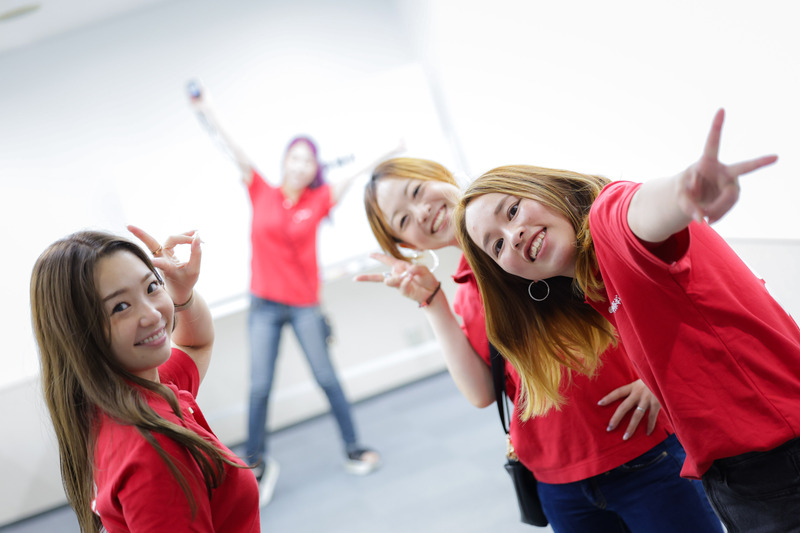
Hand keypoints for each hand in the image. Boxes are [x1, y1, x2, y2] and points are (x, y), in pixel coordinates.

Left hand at [127, 225, 201, 306]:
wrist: (179, 289)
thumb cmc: (186, 282)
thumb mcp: (194, 270)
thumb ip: (196, 254)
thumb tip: (197, 237)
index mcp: (167, 269)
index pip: (161, 264)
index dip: (157, 263)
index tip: (152, 262)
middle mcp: (161, 260)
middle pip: (153, 243)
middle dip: (141, 235)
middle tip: (129, 226)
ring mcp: (162, 255)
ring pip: (169, 239)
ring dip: (181, 235)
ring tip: (194, 232)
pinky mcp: (166, 252)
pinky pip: (173, 240)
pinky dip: (182, 236)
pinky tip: (192, 233)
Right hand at [354, 252, 439, 304]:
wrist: (432, 291)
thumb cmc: (426, 278)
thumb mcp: (422, 269)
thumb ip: (414, 269)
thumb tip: (407, 273)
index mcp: (400, 266)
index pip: (387, 260)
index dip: (378, 256)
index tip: (369, 254)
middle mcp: (397, 275)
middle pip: (379, 277)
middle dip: (367, 278)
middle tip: (356, 278)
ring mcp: (399, 284)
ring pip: (388, 281)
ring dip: (395, 279)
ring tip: (407, 277)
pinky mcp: (403, 291)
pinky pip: (401, 286)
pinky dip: (406, 282)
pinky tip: (410, 280)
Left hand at [597, 379, 660, 440]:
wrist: (666, 374)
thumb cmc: (654, 376)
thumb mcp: (643, 377)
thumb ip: (638, 385)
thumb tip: (632, 392)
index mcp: (634, 386)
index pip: (618, 392)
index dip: (608, 398)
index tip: (599, 403)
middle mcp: (638, 393)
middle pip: (623, 407)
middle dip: (616, 418)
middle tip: (609, 428)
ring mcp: (647, 399)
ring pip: (636, 415)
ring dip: (631, 427)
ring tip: (625, 437)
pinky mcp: (657, 403)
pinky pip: (652, 417)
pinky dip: (650, 425)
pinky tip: (647, 433)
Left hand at [677, 108, 777, 223]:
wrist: (693, 198)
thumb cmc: (685, 190)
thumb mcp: (679, 196)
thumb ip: (687, 205)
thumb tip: (702, 217)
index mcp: (706, 161)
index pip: (712, 143)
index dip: (716, 127)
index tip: (721, 109)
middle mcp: (724, 170)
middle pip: (743, 168)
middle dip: (759, 162)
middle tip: (775, 157)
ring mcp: (731, 183)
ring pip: (729, 199)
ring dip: (715, 210)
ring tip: (703, 219)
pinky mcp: (733, 195)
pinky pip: (726, 208)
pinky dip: (716, 215)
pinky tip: (708, 219)